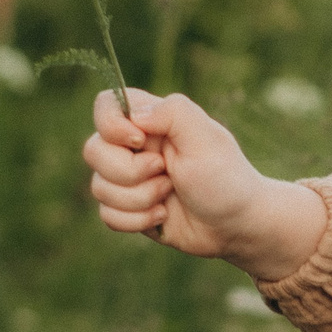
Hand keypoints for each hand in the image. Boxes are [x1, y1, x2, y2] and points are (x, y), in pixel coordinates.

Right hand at [84, 89, 326, 282]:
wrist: (238, 226)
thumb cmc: (226, 178)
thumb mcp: (206, 138)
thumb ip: (172, 113)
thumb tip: (134, 115)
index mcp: (151, 120)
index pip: (105, 105)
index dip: (111, 125)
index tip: (139, 141)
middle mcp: (134, 147)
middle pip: (93, 151)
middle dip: (129, 172)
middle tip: (166, 173)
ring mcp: (129, 179)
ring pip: (99, 188)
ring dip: (138, 199)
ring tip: (169, 196)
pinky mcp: (129, 209)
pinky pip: (107, 216)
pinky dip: (136, 221)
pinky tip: (163, 216)